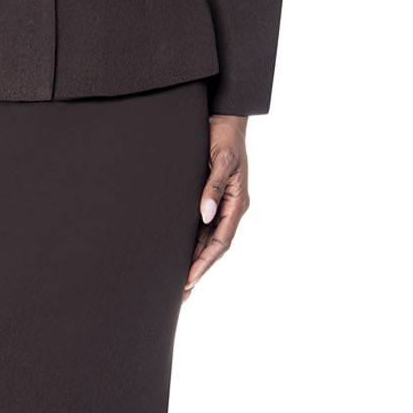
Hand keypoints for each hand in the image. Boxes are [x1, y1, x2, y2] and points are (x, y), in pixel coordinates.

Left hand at [182, 114, 248, 302]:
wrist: (223, 117)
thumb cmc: (225, 136)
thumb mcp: (222, 159)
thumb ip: (213, 186)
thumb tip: (206, 214)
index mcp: (237, 203)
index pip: (221, 242)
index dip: (205, 262)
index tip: (189, 280)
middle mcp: (228, 208)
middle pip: (212, 248)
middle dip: (196, 271)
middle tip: (179, 295)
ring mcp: (219, 205)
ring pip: (204, 241)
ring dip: (191, 261)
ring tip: (175, 285)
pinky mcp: (207, 197)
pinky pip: (198, 227)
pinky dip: (188, 244)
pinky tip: (175, 255)